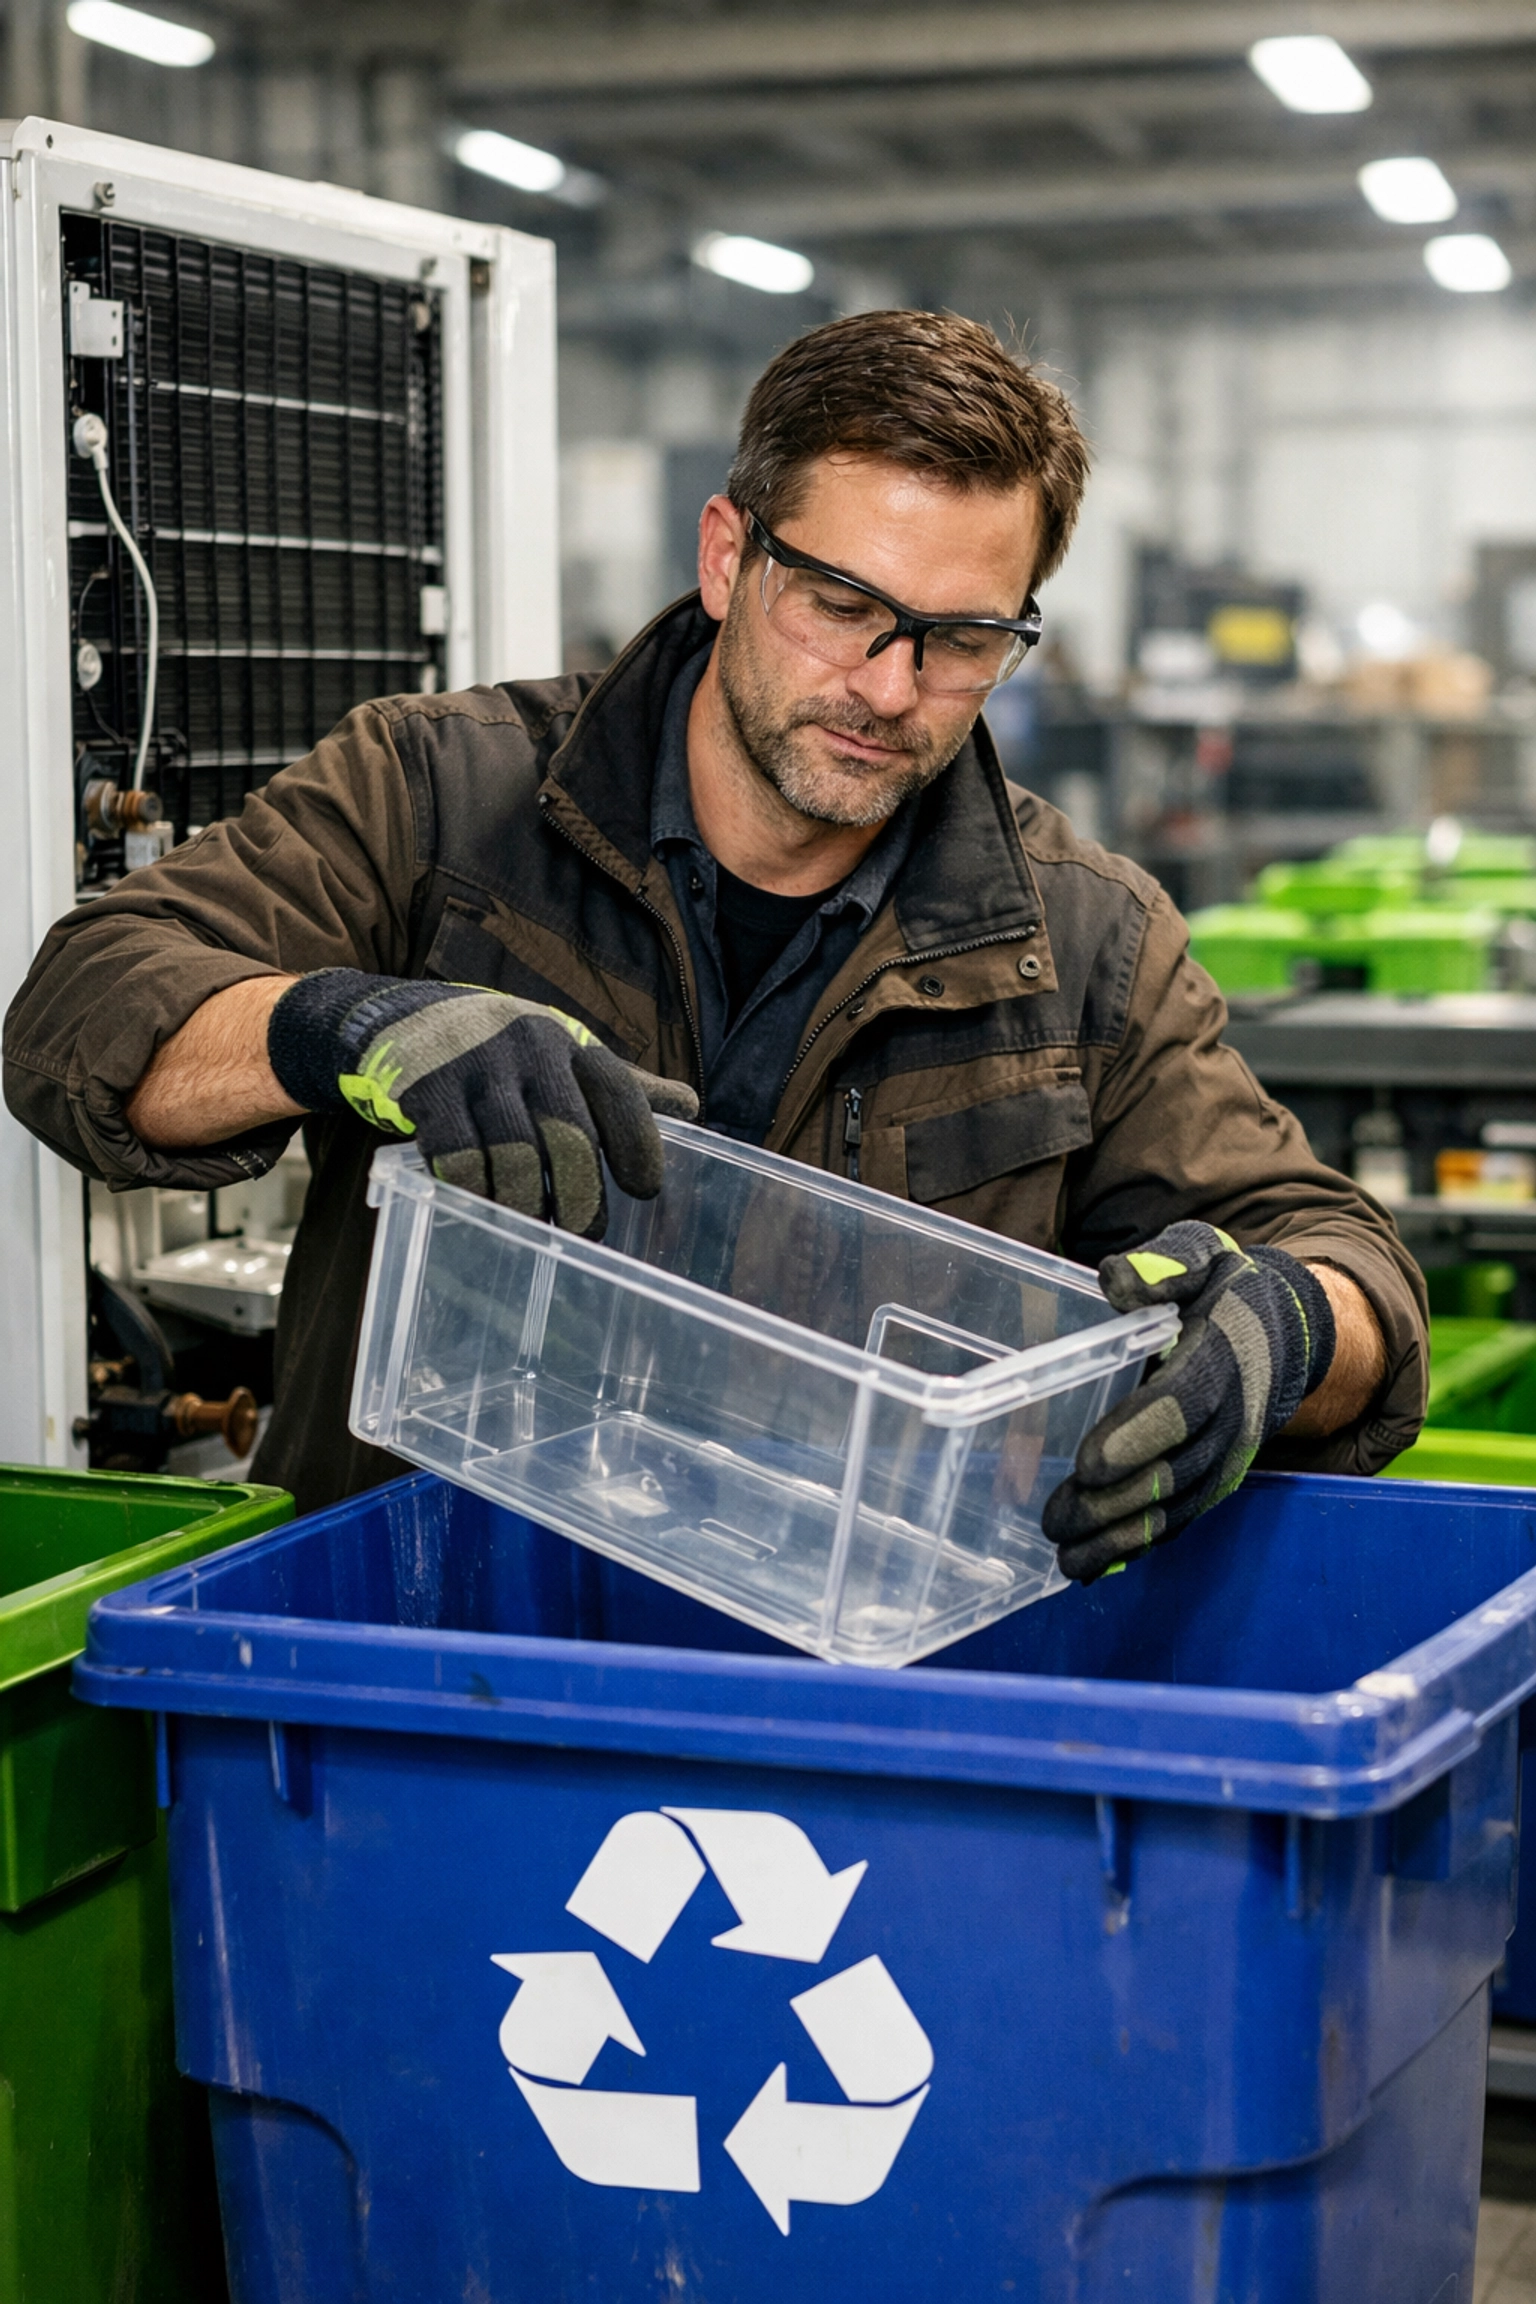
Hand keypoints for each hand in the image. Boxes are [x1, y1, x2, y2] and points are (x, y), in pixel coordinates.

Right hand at [268, 969, 696, 1235]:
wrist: (396, 1019)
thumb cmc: (497, 1050)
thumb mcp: (560, 1054)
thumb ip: (618, 1085)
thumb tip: (693, 1106)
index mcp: (567, 1040)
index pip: (618, 1090)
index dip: (638, 1143)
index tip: (646, 1192)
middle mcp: (527, 1045)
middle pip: (569, 1133)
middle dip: (581, 1194)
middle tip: (584, 1233)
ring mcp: (473, 1065)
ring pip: (514, 1153)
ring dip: (526, 1203)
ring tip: (531, 1228)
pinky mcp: (425, 1088)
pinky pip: (456, 1156)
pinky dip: (473, 1191)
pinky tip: (478, 1207)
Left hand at [1042, 1222, 1335, 1583]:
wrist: (1288, 1330)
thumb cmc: (1228, 1288)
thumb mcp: (1205, 1253)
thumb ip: (1168, 1264)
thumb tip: (1120, 1282)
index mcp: (1226, 1355)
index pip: (1183, 1404)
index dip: (1137, 1436)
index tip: (1088, 1464)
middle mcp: (1234, 1416)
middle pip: (1175, 1470)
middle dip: (1114, 1503)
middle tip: (1055, 1520)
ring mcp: (1228, 1456)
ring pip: (1177, 1507)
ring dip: (1121, 1537)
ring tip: (1065, 1558)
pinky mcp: (1216, 1479)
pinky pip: (1181, 1518)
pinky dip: (1138, 1546)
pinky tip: (1093, 1566)